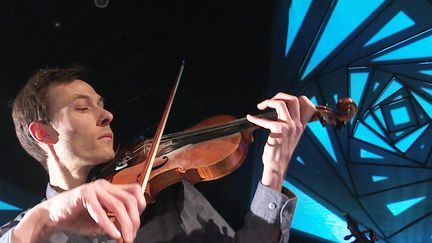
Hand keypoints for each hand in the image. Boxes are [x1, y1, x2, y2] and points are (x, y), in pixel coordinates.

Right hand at [13, 179, 145, 242]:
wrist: (52, 216)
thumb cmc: (77, 218)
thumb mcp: (102, 221)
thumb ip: (115, 221)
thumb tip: (129, 229)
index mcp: (111, 188)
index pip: (135, 192)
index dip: (140, 208)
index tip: (136, 225)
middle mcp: (105, 185)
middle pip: (130, 200)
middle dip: (134, 220)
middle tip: (131, 237)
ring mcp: (95, 188)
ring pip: (118, 205)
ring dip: (125, 224)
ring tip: (125, 239)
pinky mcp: (84, 195)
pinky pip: (100, 212)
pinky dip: (109, 225)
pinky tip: (114, 235)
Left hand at [246, 93, 315, 190]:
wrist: (277, 166)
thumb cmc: (280, 152)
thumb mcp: (290, 137)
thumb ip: (289, 125)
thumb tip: (280, 114)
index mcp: (301, 126)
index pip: (309, 106)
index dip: (297, 99)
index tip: (283, 101)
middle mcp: (297, 125)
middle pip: (294, 99)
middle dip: (280, 96)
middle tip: (270, 102)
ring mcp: (289, 126)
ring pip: (281, 103)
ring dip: (268, 102)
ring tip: (261, 106)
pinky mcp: (279, 130)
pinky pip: (265, 119)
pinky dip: (255, 118)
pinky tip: (250, 117)